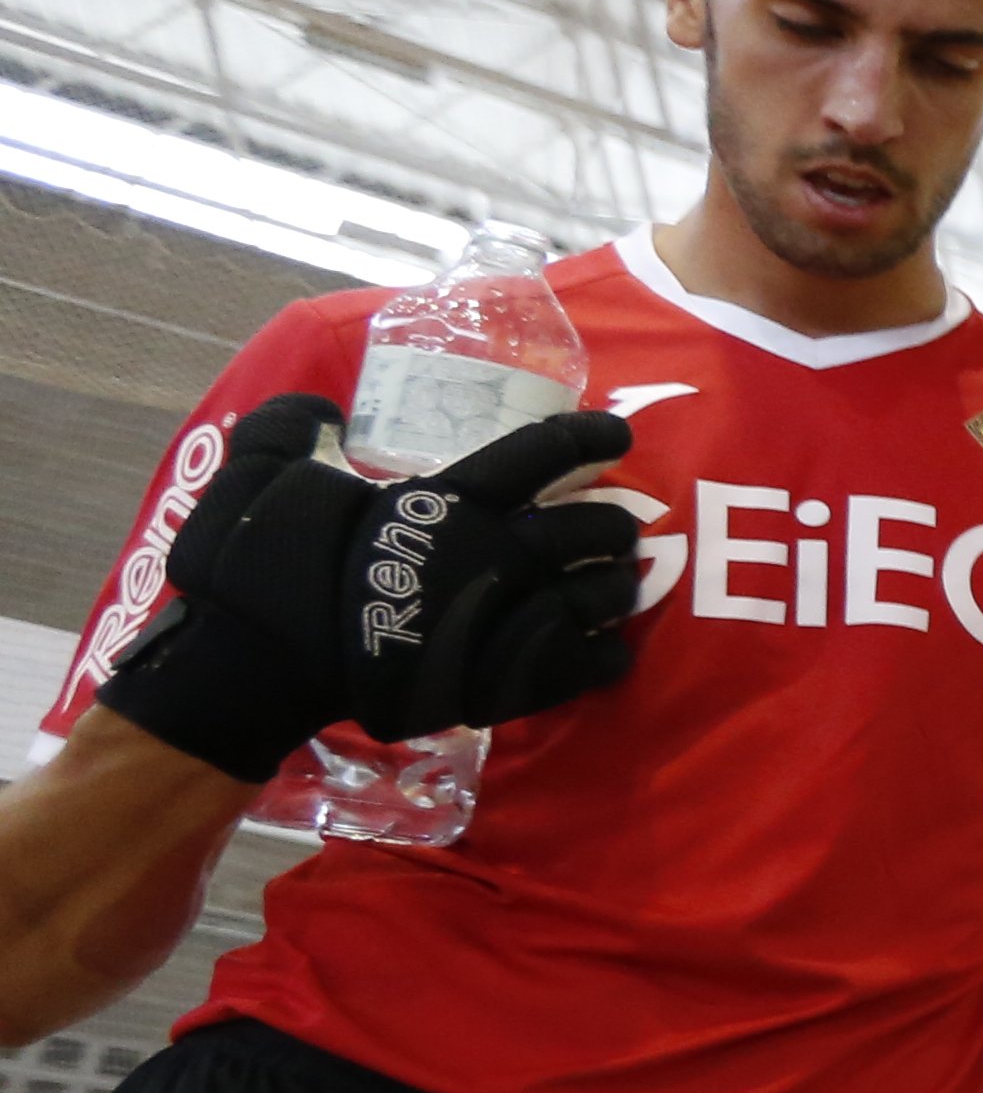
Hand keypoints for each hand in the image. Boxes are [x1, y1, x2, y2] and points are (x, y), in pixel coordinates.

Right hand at [100, 393, 643, 778]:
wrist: (252, 670)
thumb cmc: (254, 572)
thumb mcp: (254, 477)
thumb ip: (287, 429)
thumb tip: (322, 408)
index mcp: (445, 504)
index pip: (536, 454)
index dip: (584, 437)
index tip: (616, 434)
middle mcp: (488, 557)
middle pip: (585, 531)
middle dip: (612, 526)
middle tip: (616, 527)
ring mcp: (498, 623)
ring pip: (595, 598)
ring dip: (617, 589)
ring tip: (620, 584)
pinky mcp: (495, 685)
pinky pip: (578, 668)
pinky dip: (603, 657)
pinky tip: (610, 650)